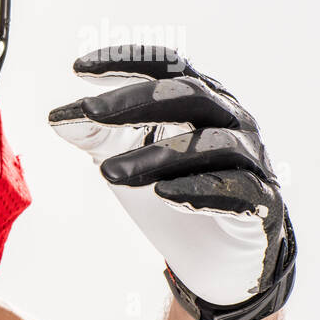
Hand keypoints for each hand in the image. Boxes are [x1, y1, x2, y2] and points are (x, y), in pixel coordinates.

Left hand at [49, 45, 295, 319]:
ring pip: (210, 145)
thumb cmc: (168, 191)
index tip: (78, 68)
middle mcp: (232, 121)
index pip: (169, 67)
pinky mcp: (263, 205)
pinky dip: (199, 190)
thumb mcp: (124, 158)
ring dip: (155, 155)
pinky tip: (162, 194)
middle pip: (190, 95)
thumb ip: (94, 136)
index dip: (129, 60)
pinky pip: (238, 191)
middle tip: (87, 111)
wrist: (212, 258)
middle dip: (135, 101)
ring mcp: (252, 161)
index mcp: (201, 101)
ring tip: (106, 173)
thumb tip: (56, 119)